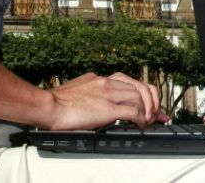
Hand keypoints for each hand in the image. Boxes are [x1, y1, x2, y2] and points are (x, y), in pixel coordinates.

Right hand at [45, 72, 167, 130]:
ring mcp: (108, 94)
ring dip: (148, 110)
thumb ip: (91, 90)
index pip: (128, 80)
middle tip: (156, 113)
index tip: (149, 101)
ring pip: (140, 97)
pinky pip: (133, 111)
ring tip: (149, 121)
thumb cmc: (57, 102)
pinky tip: (141, 125)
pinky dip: (142, 118)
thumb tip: (96, 100)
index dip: (142, 91)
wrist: (48, 106)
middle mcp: (106, 82)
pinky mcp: (108, 108)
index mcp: (99, 78)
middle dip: (152, 100)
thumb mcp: (78, 88)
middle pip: (139, 86)